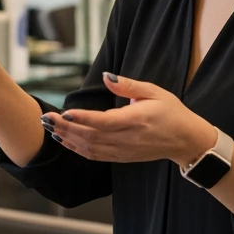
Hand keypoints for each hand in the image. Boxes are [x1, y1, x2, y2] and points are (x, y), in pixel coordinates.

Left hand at [40, 72, 215, 165]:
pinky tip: (64, 140)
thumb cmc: (172, 112)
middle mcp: (127, 139)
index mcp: (136, 120)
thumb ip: (129, 85)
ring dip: (67, 138)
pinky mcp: (121, 157)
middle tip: (46, 118)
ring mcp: (124, 151)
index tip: (65, 112)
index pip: (103, 122)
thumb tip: (108, 76)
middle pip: (91, 136)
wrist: (186, 141)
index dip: (82, 119)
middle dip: (66, 128)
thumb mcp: (155, 91)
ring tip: (49, 127)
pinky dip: (77, 149)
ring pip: (90, 148)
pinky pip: (95, 156)